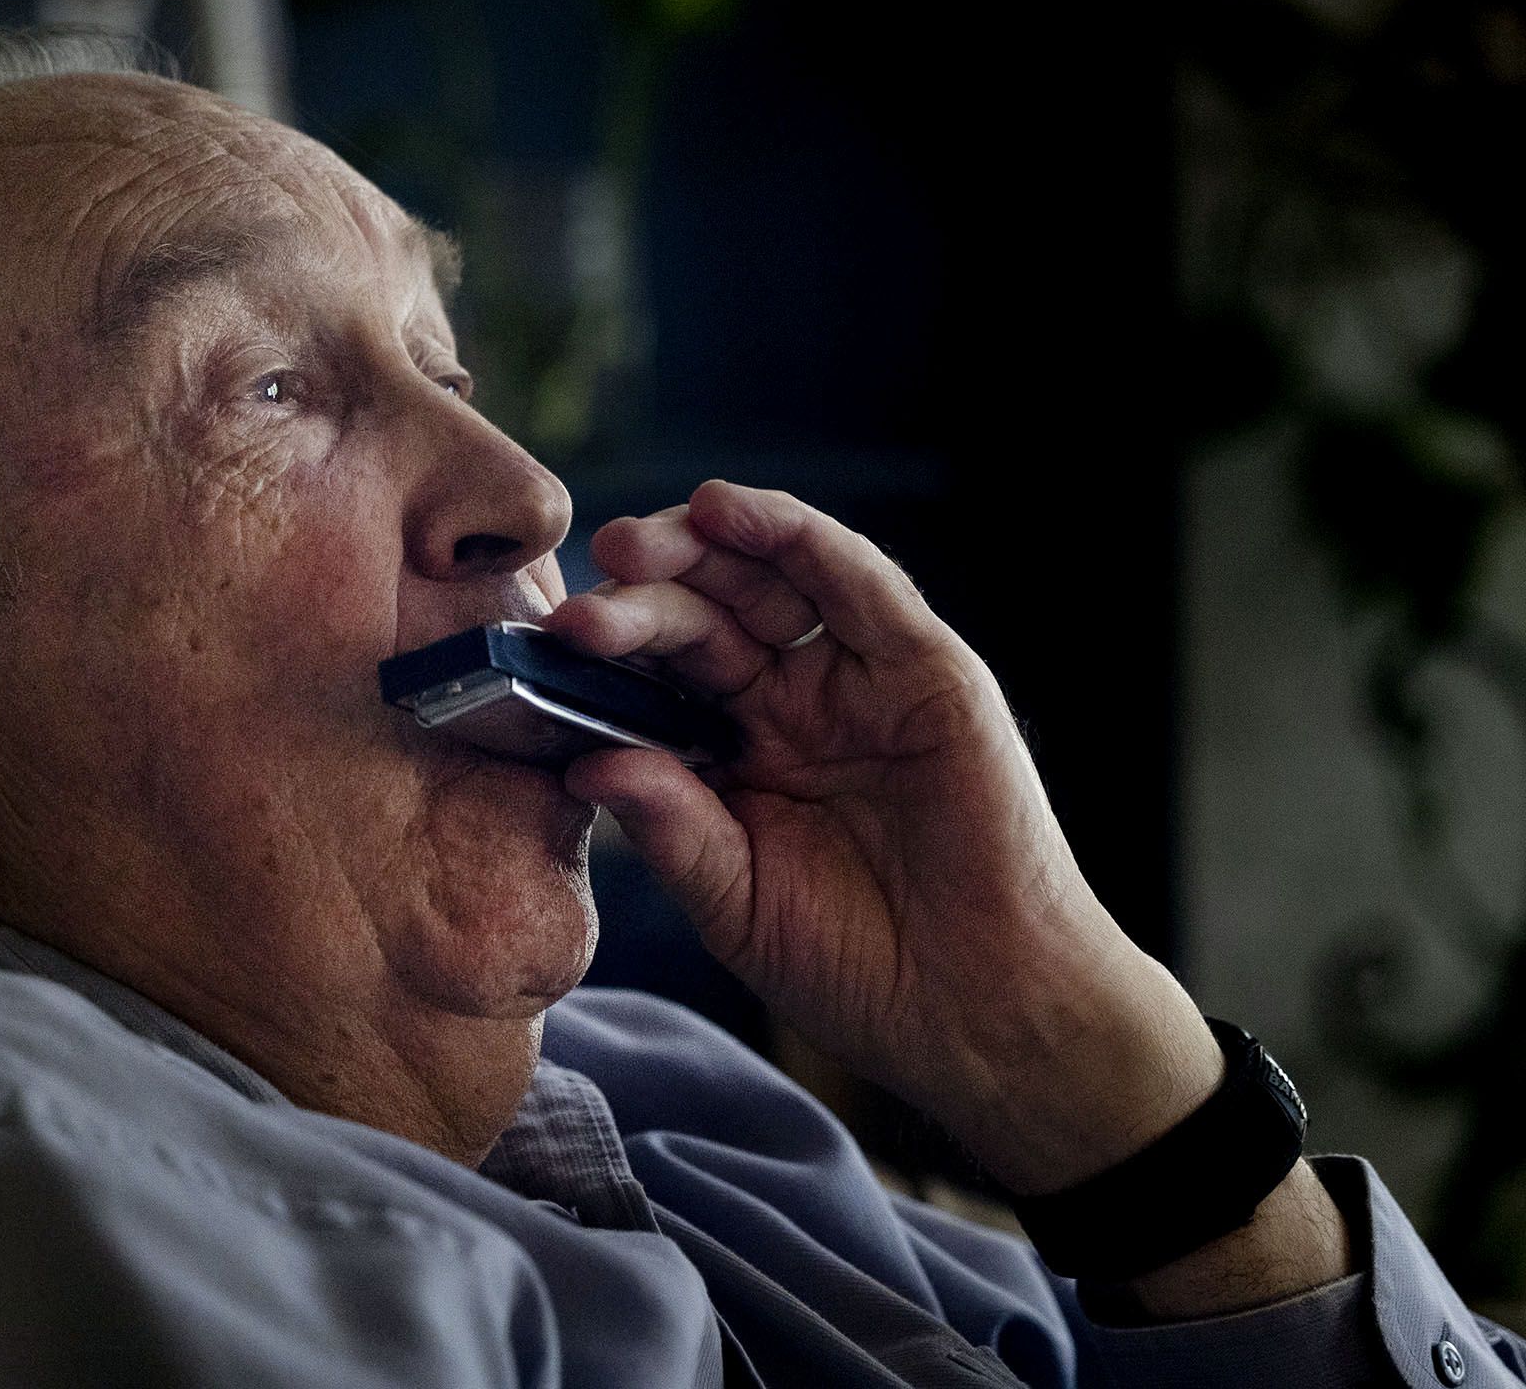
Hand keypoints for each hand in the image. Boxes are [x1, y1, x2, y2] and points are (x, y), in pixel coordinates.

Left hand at [547, 481, 1219, 1196]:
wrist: (980, 1014)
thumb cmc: (860, 967)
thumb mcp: (736, 903)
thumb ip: (672, 828)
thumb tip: (585, 761)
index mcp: (742, 753)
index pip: (661, 675)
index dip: (606, 653)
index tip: (545, 649)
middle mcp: (795, 702)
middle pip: (705, 613)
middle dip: (639, 594)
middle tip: (581, 603)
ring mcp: (860, 681)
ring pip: (770, 578)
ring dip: (700, 546)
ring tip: (631, 544)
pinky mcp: (927, 668)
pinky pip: (856, 583)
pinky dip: (794, 536)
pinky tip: (730, 512)